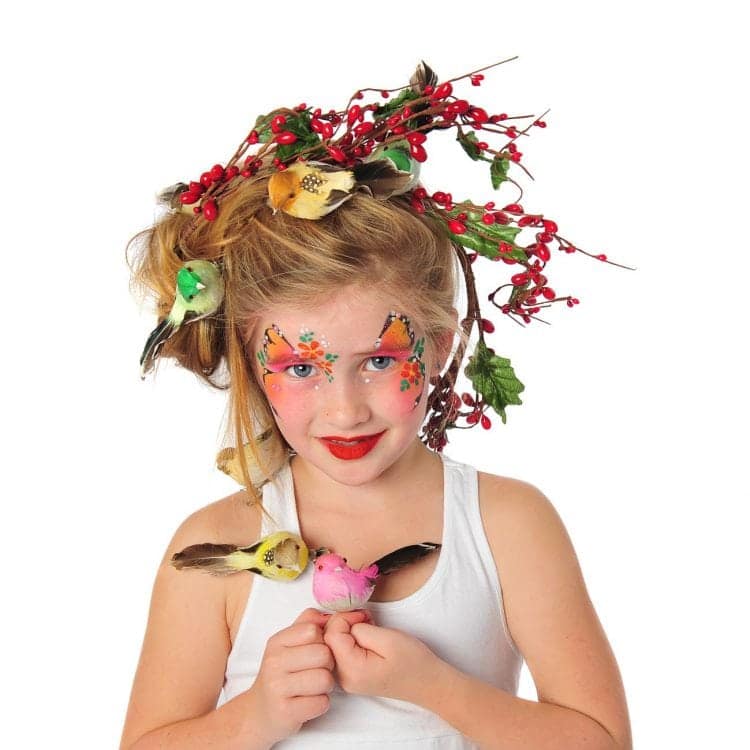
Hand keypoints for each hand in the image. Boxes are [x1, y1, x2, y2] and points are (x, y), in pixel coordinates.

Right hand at [248, 607, 368, 743]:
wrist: (259, 713)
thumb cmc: (282, 675)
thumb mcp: (288, 644)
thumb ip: (308, 623)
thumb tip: (330, 615)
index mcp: (276, 642)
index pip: (313, 630)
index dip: (322, 641)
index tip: (314, 652)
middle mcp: (274, 663)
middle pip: (324, 654)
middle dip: (328, 665)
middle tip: (317, 671)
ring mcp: (277, 688)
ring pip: (325, 679)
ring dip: (326, 686)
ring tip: (313, 688)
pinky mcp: (285, 712)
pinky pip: (321, 703)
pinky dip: (321, 704)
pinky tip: (308, 702)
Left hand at [323, 612, 443, 703]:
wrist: (428, 683)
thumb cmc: (413, 661)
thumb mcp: (387, 638)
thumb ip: (360, 629)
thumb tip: (345, 624)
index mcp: (351, 670)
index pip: (331, 634)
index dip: (345, 617)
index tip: (365, 616)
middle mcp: (343, 678)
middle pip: (327, 640)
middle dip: (343, 622)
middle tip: (366, 619)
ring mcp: (346, 679)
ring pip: (331, 644)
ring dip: (346, 629)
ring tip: (368, 626)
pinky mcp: (351, 675)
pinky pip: (339, 651)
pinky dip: (348, 638)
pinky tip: (365, 636)